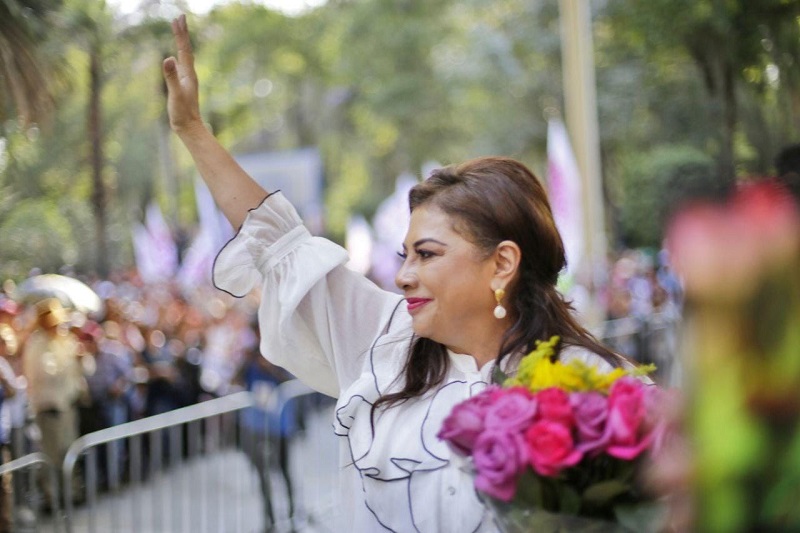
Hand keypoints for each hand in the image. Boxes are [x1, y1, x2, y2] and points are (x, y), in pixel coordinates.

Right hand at [162, 15, 202, 134]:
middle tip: (179, 17)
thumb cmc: (183, 113)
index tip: (178, 18)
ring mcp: (186, 80)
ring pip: (184, 56)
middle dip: (182, 33)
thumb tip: (168, 58)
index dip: (181, 34)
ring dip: (181, 42)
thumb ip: (171, 77)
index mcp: (188, 74)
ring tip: (178, 31)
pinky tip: (175, 57)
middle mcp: (189, 74)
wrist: (189, 128)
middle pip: (186, 49)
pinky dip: (178, 56)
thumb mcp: (175, 94)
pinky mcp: (183, 86)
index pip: (184, 49)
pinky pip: (181, 66)